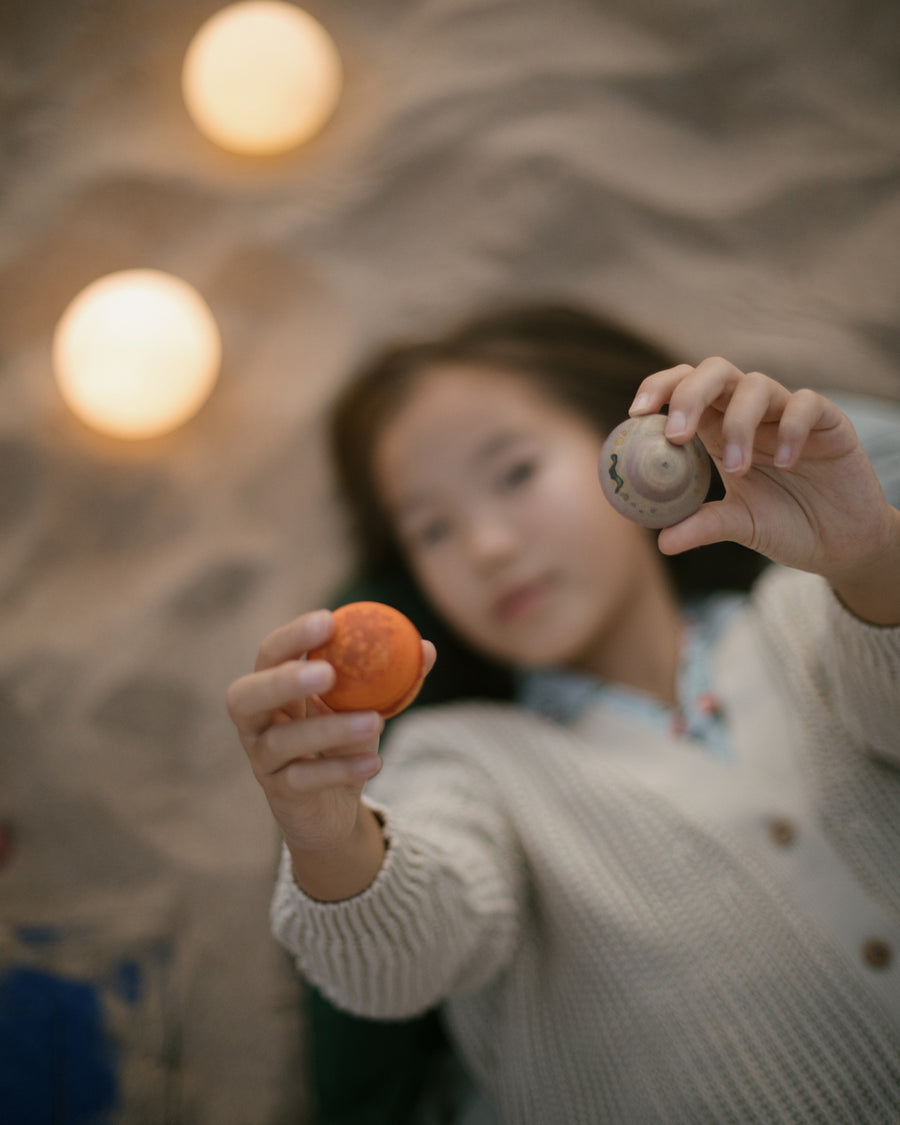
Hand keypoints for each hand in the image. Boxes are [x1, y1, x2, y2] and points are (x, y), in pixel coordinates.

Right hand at [226, 608, 435, 858]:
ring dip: (329, 729)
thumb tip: (426, 648)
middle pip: (244, 696)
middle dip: (283, 681)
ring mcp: (263, 760)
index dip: (292, 636)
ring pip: (281, 742)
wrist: (334, 807)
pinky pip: (304, 781)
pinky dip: (340, 770)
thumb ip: (392, 678)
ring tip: (375, 722)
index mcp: (273, 688)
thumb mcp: (366, 706)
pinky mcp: (280, 795)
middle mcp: (256, 722)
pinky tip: (375, 763)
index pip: (270, 654)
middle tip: (327, 673)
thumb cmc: (344, 742)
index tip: (329, 620)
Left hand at [630, 358, 899, 617]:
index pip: (684, 387)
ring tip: (738, 469)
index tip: (637, 413)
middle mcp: (749, 413)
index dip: (660, 388)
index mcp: (717, 429)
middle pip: (715, 371)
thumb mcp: (738, 526)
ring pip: (756, 384)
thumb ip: (702, 526)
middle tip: (676, 434)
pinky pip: (806, 404)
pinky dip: (790, 427)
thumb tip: (662, 541)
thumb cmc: (784, 525)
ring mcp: (787, 414)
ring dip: (738, 423)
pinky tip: (785, 462)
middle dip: (689, 393)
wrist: (840, 544)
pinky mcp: (827, 422)